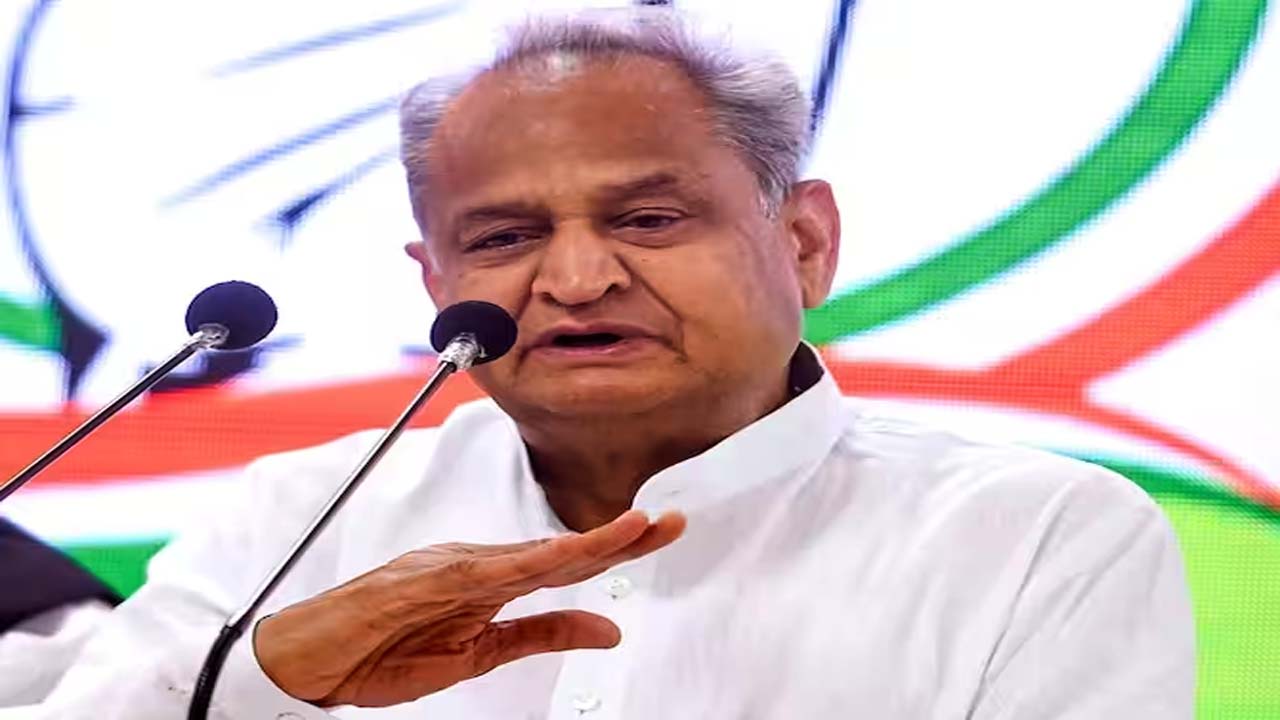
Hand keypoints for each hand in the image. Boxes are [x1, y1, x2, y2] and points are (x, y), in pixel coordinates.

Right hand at [254, 509, 684, 707]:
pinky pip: (488, 570)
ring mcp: (455, 565)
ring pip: (535, 551)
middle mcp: (480, 561)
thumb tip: (608, 630)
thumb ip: (542, 635)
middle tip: (674, 521)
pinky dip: (528, 562)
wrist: (312, 657)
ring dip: (589, 541)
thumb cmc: (383, 649)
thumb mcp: (479, 654)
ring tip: (638, 528)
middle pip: (564, 547)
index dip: (618, 547)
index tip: (662, 532)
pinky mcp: (428, 579)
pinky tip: (563, 555)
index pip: (568, 560)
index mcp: (492, 576)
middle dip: (621, 536)